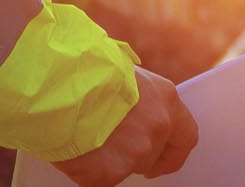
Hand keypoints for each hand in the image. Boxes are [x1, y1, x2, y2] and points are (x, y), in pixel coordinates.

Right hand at [56, 69, 197, 184]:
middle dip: (136, 156)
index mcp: (165, 99)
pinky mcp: (112, 173)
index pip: (186, 137)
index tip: (161, 159)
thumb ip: (139, 99)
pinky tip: (76, 148)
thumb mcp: (123, 74)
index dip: (173, 152)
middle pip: (154, 156)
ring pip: (127, 167)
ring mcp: (137, 152)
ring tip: (87, 136)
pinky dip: (89, 169)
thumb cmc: (85, 69)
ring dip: (110, 159)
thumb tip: (134, 111)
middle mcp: (158, 127)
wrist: (57, 82)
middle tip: (113, 148)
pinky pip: (101, 178)